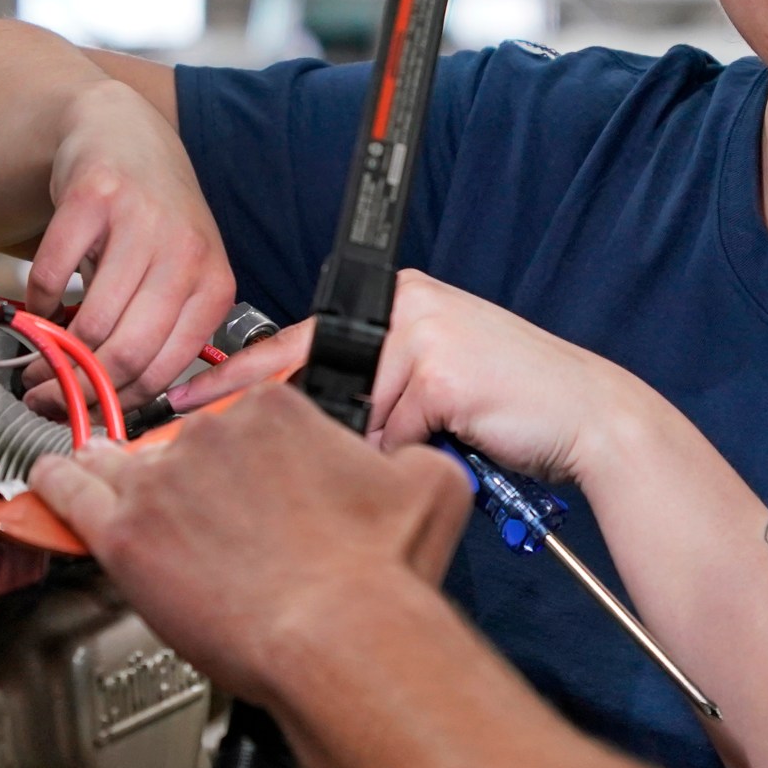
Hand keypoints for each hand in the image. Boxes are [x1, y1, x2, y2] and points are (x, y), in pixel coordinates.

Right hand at [24, 79, 235, 413]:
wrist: (125, 134)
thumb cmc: (153, 220)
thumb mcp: (179, 277)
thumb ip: (160, 334)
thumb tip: (116, 404)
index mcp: (214, 286)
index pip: (166, 370)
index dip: (117, 403)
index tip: (83, 415)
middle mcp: (187, 254)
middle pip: (127, 353)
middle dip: (78, 387)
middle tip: (43, 395)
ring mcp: (142, 222)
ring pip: (91, 322)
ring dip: (51, 352)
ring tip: (35, 359)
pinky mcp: (96, 197)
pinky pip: (53, 274)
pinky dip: (37, 299)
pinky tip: (40, 301)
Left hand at [30, 383, 472, 700]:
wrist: (342, 639)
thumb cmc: (380, 574)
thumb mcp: (429, 484)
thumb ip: (401, 456)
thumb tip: (398, 461)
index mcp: (275, 410)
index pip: (241, 413)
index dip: (247, 453)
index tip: (250, 479)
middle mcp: (212, 434)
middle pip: (184, 441)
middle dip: (194, 477)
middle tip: (212, 521)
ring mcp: (162, 482)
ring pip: (120, 462)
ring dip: (112, 471)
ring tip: (103, 481)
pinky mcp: (125, 536)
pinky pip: (70, 494)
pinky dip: (56, 486)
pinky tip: (48, 484)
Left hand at [168, 270, 661, 492]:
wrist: (587, 418)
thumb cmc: (509, 412)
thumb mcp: (426, 391)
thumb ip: (368, 393)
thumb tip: (285, 433)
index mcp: (396, 302)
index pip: (295, 342)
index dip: (234, 383)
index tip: (180, 406)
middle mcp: (404, 305)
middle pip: (311, 375)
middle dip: (295, 434)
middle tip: (271, 465)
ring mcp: (421, 330)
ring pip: (350, 414)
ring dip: (369, 453)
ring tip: (405, 461)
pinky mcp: (438, 366)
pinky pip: (389, 432)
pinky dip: (406, 456)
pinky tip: (438, 455)